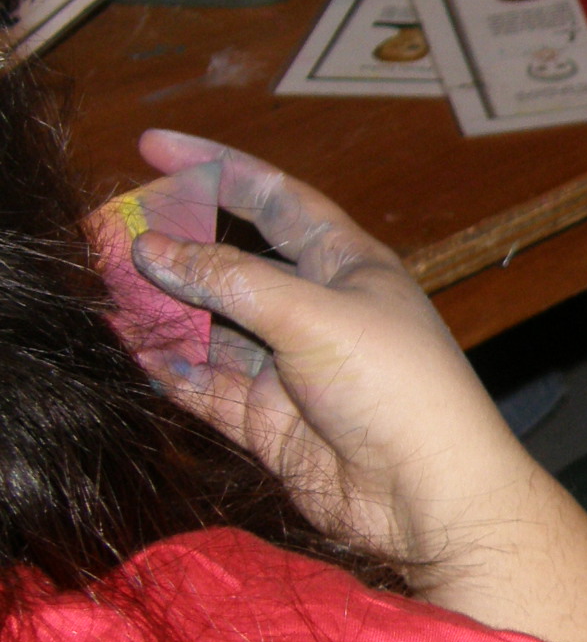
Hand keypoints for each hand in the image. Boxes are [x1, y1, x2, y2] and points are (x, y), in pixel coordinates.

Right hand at [126, 129, 532, 581]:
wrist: (429, 495)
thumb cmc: (397, 388)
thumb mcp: (314, 314)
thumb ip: (230, 280)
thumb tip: (154, 247)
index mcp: (348, 265)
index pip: (275, 198)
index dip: (217, 168)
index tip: (152, 146)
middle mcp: (318, 310)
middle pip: (231, 265)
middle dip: (173, 250)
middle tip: (106, 236)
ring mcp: (292, 368)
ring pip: (212, 328)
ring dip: (161, 311)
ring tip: (102, 289)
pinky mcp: (271, 421)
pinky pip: (208, 385)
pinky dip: (170, 367)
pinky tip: (129, 347)